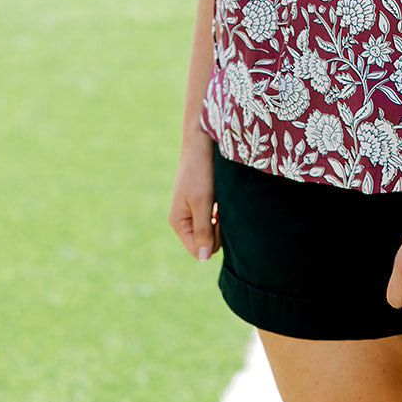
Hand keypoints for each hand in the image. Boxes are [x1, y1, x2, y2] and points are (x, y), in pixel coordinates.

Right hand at [169, 130, 219, 260]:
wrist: (202, 143)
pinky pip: (216, 217)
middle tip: (221, 206)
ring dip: (222, 219)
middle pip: (207, 241)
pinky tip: (223, 197)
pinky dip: (222, 210)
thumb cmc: (201, 171)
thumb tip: (203, 259)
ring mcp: (193, 211)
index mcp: (179, 222)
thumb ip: (203, 230)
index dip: (213, 240)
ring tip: (222, 199)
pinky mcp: (202, 202)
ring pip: (213, 229)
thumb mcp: (202, 202)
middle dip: (219, 229)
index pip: (198, 250)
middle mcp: (184, 219)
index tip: (218, 219)